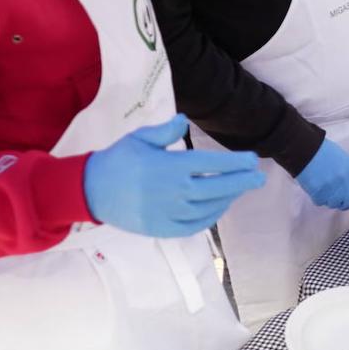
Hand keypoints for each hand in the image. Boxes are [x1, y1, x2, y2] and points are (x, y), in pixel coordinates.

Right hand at [84, 114, 264, 237]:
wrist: (89, 190)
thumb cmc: (118, 159)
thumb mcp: (139, 138)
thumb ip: (164, 131)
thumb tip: (184, 120)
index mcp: (169, 167)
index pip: (211, 165)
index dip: (235, 163)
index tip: (252, 159)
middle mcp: (172, 192)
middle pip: (216, 188)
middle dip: (241, 182)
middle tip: (259, 178)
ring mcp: (167, 213)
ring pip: (208, 208)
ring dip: (228, 198)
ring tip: (240, 189)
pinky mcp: (161, 229)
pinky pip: (193, 226)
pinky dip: (210, 217)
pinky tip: (219, 206)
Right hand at [296, 138, 348, 215]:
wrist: (307, 150)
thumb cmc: (323, 152)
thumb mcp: (344, 161)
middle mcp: (346, 183)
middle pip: (348, 202)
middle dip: (342, 202)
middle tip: (334, 194)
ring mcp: (334, 189)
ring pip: (334, 204)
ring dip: (328, 198)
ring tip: (322, 183)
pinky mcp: (321, 194)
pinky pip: (320, 202)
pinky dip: (317, 196)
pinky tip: (315, 185)